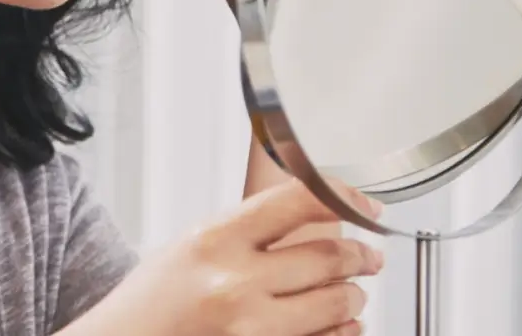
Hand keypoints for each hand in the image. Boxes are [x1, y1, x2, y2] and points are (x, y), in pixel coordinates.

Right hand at [69, 179, 383, 335]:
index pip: (299, 201)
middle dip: (360, 257)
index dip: (346, 199)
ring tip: (352, 292)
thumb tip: (313, 213)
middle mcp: (235, 283)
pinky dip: (343, 332)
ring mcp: (250, 328)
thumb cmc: (152, 301)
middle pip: (328, 257)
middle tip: (369, 256)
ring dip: (353, 296)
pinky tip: (343, 324)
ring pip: (335, 303)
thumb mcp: (192, 245)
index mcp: (216, 240)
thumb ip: (246, 230)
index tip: (365, 206)